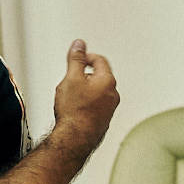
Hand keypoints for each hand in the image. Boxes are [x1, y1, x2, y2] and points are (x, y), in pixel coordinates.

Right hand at [52, 40, 118, 155]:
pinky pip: (96, 105)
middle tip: (70, 79)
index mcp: (108, 81)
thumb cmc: (74, 111)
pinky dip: (86, 103)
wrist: (75, 138)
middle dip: (84, 74)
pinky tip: (74, 109)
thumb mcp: (71, 78)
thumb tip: (79, 44)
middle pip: (100, 76)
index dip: (86, 57)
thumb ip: (76, 59)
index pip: (100, 60)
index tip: (76, 59)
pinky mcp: (104, 120)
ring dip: (85, 90)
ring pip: (98, 92)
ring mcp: (110, 108)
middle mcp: (113, 94)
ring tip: (70, 96)